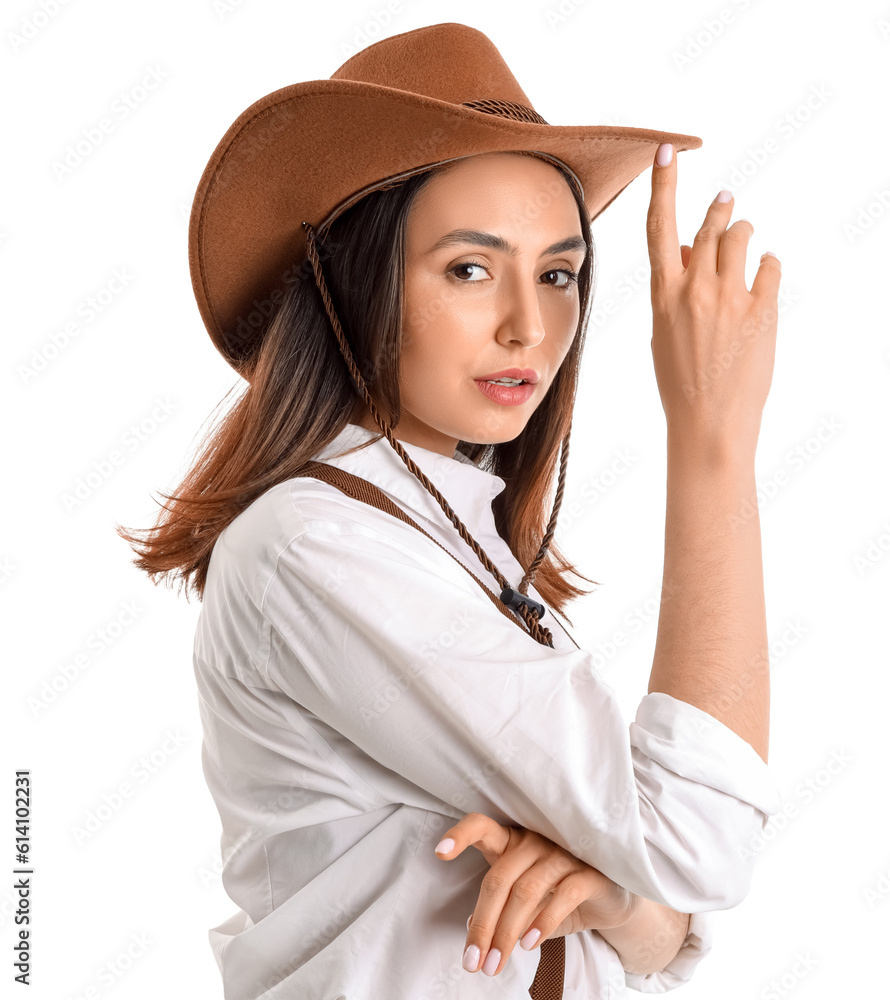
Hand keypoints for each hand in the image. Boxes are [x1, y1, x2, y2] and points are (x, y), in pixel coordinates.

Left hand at [434, 812, 635, 977]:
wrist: (610, 902)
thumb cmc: (557, 896)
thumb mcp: (524, 902)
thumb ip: (500, 908)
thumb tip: (471, 928)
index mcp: (512, 841)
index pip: (482, 826)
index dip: (461, 835)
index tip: (439, 853)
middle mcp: (535, 841)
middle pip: (499, 878)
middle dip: (483, 924)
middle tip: (472, 961)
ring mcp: (563, 853)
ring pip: (526, 891)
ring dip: (507, 932)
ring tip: (496, 962)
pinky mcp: (590, 872)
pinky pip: (562, 895)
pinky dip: (542, 923)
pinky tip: (530, 945)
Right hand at [646, 143, 780, 456]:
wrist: (708, 422)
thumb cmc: (682, 383)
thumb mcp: (664, 333)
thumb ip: (675, 291)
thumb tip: (690, 254)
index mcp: (662, 296)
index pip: (659, 227)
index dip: (663, 185)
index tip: (665, 152)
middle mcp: (694, 289)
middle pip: (708, 226)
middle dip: (719, 209)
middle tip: (726, 201)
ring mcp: (729, 297)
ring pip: (741, 237)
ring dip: (744, 231)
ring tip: (746, 237)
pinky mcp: (761, 309)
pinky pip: (770, 266)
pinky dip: (768, 266)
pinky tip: (765, 275)